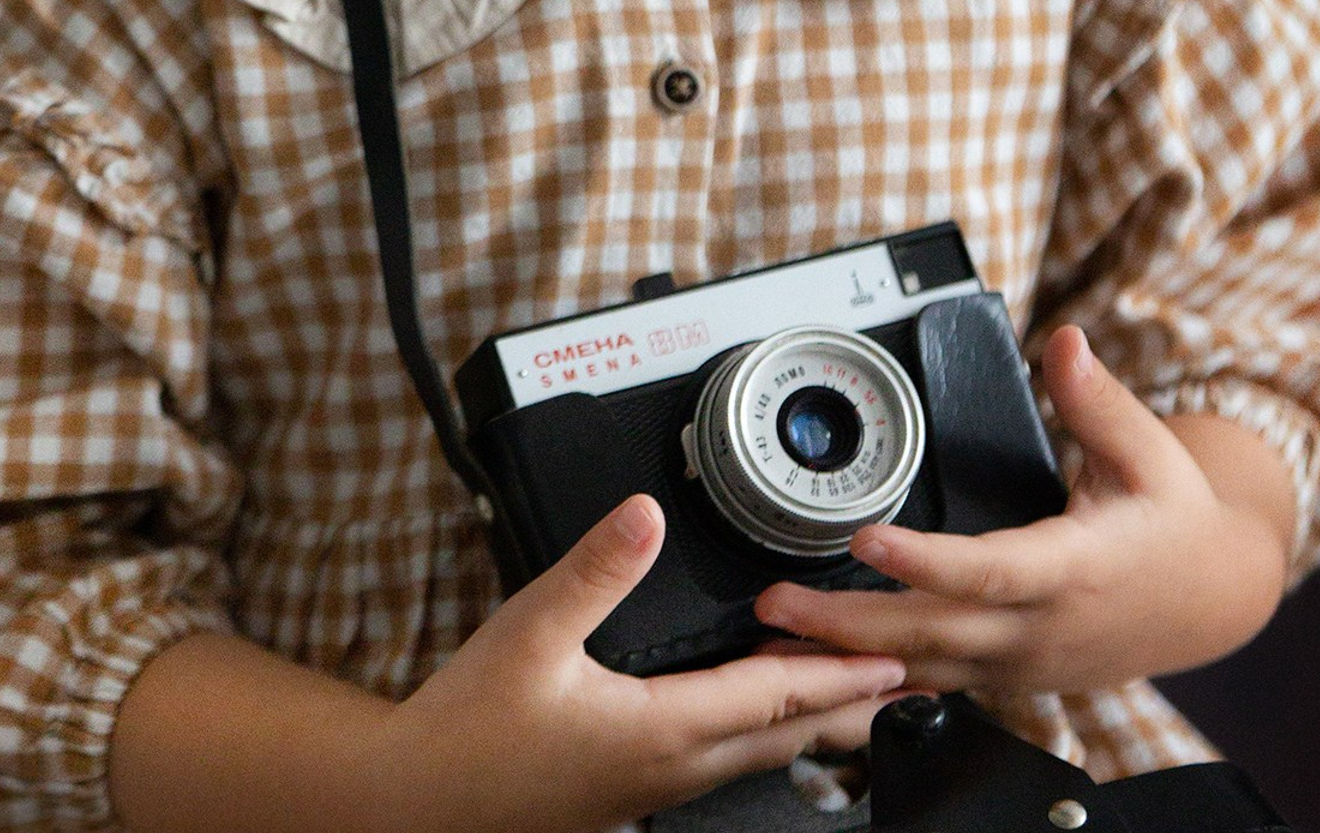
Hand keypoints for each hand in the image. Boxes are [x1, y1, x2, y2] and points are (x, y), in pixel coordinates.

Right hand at [364, 494, 906, 832]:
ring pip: (755, 752)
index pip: (773, 695)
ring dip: (808, 718)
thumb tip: (644, 515)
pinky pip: (719, 759)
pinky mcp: (628, 791)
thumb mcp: (530, 632)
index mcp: (661, 730)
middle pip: (784, 734)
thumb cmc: (469, 732)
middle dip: (848, 704)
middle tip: (903, 678)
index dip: (838, 672)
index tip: (893, 657)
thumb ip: (594, 570)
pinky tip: (750, 712)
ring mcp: (651, 788)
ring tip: (849, 691)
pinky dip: (759, 729)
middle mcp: (670, 769)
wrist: (416, 806)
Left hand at [752, 326, 1293, 696]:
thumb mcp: (1151, 452)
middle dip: (848, 623)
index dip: (926, 561)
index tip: (867, 537)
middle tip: (776, 601)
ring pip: (926, 668)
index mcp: (1073, 568)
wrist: (1211, 596)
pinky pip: (938, 683)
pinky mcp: (1012, 674)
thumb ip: (1097, 400)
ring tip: (775, 641)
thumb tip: (1064, 342)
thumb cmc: (1175, 519)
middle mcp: (1041, 627)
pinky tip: (824, 672)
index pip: (988, 570)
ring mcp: (1024, 662)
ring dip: (848, 658)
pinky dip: (879, 680)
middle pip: (934, 631)